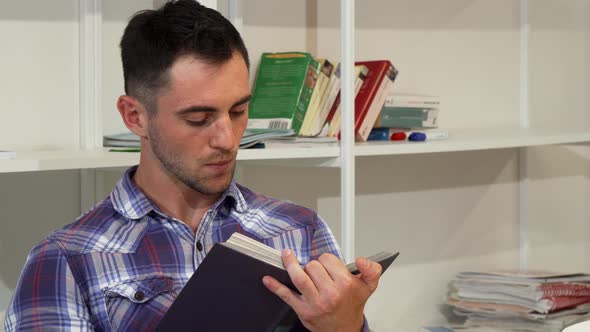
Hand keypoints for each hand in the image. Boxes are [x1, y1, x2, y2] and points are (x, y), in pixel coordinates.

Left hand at [262, 250, 381, 331]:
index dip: (326, 260)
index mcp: (345, 285)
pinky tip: (267, 278)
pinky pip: (286, 295)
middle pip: (312, 266)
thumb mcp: (368, 287)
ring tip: (287, 256)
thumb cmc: (352, 306)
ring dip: (290, 264)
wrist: (344, 330)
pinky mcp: (302, 310)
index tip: (328, 265)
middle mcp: (330, 294)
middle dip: (313, 265)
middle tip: (317, 272)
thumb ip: (371, 270)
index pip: (327, 259)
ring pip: (299, 276)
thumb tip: (362, 260)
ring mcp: (314, 302)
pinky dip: (275, 286)